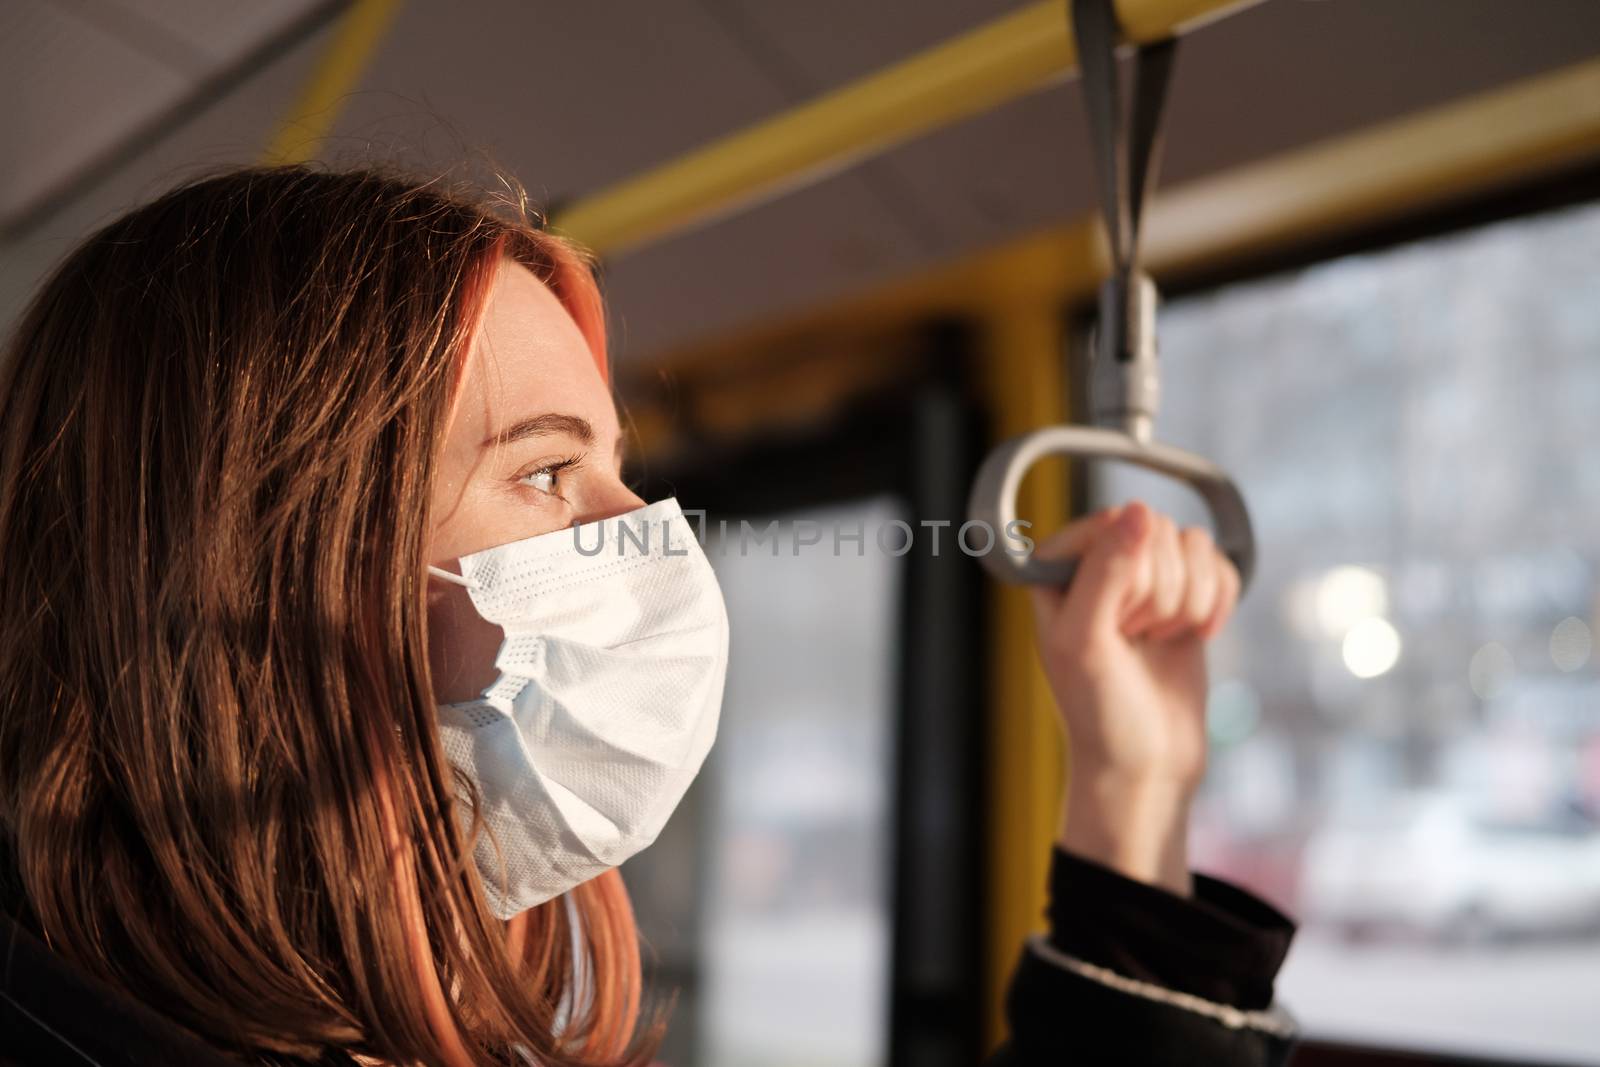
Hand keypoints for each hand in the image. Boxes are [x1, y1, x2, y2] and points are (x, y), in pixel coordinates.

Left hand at [1028, 500, 1240, 894]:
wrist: (1145, 766)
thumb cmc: (1099, 711)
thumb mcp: (1086, 641)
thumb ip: (1106, 571)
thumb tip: (1139, 509)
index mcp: (1056, 566)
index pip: (1112, 522)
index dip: (1126, 573)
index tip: (1114, 624)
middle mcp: (1099, 564)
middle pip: (1157, 529)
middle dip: (1159, 592)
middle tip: (1134, 639)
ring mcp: (1147, 578)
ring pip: (1192, 544)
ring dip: (1188, 601)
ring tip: (1157, 641)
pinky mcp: (1187, 595)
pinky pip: (1220, 564)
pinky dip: (1218, 603)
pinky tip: (1196, 637)